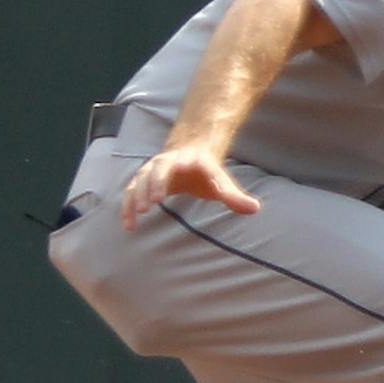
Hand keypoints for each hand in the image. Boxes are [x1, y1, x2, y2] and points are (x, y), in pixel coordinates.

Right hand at [121, 144, 261, 229]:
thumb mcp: (221, 183)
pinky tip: (129, 227)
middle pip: (159, 169)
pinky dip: (127, 208)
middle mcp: (167, 162)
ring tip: (139, 214)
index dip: (184, 163)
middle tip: (154, 201)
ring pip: (140, 180)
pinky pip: (130, 193)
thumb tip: (256, 209)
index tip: (182, 165)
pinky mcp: (141, 182)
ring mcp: (151, 171)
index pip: (187, 161)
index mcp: (190, 160)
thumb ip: (235, 197)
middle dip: (156, 182)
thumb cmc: (207, 173)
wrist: (187, 155)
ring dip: (138, 195)